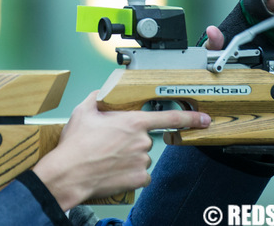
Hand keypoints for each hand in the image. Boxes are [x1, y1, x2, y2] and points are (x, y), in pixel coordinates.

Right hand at [32, 91, 209, 210]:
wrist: (70, 172)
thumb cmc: (77, 144)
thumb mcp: (84, 111)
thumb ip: (97, 98)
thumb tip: (101, 94)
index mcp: (133, 122)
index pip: (170, 118)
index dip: (190, 118)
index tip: (203, 119)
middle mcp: (142, 141)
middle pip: (145, 138)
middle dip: (131, 140)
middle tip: (110, 144)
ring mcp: (142, 162)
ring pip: (142, 157)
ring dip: (129, 157)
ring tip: (108, 158)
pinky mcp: (138, 179)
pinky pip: (140, 174)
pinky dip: (130, 173)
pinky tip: (114, 170)